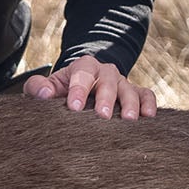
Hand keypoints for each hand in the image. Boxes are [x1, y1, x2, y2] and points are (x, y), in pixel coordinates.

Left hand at [24, 57, 156, 120]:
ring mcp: (122, 83)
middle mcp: (105, 72)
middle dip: (106, 98)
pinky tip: (148, 118)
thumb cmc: (62, 92)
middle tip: (103, 116)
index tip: (75, 108)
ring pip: (130, 89)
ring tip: (128, 121)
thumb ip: (38, 88)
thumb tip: (44, 95)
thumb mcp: (48, 87)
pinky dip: (149, 104)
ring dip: (130, 104)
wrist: (81, 89)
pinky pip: (146, 95)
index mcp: (83, 67)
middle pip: (108, 80)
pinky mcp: (136, 94)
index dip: (78, 89)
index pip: (82, 74)